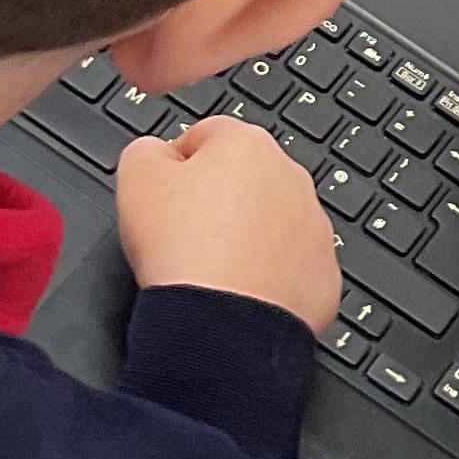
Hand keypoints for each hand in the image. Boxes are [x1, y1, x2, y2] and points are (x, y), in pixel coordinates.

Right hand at [116, 115, 340, 330]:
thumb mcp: (135, 176)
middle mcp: (291, 179)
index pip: (207, 136)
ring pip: (271, 222)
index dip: (177, 164)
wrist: (221, 322)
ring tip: (210, 266)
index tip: (165, 191)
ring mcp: (314, 228)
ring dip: (245, 237)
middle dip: (216, 200)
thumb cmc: (183, 251)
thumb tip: (157, 153)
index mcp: (247, 145)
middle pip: (244, 179)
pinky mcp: (323, 273)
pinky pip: (290, 266)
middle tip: (184, 232)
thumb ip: (147, 150)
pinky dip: (267, 275)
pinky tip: (237, 289)